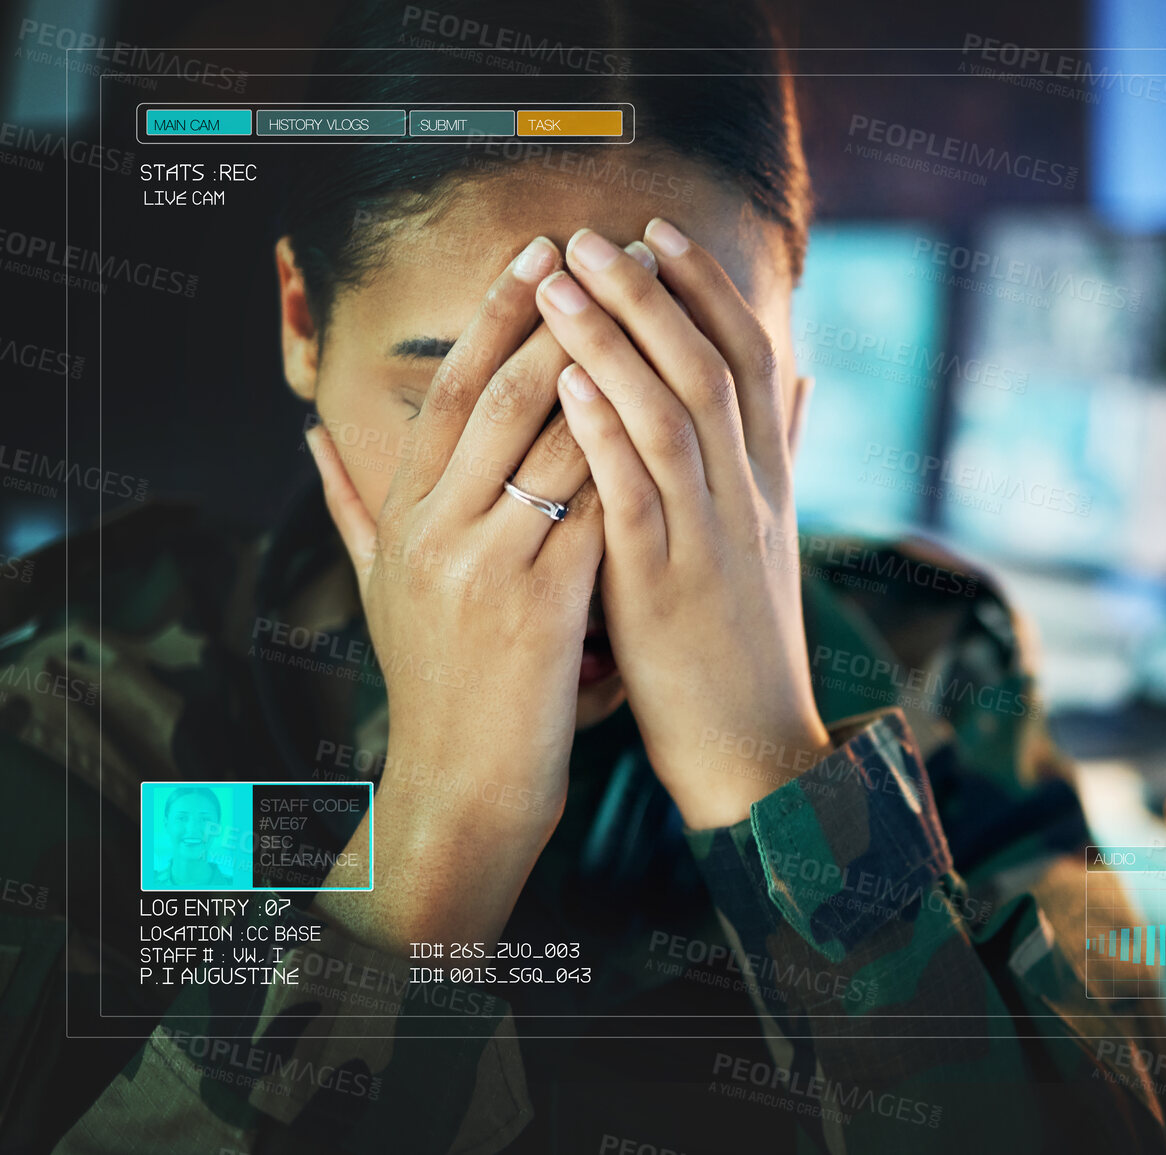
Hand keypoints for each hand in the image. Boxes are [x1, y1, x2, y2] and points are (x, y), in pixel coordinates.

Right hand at [305, 237, 603, 949]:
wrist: (462, 784)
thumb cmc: (435, 683)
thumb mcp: (378, 588)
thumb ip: (352, 506)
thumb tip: (312, 435)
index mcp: (404, 515)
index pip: (449, 389)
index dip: (492, 313)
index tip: (534, 252)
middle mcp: (434, 528)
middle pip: (495, 392)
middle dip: (551, 311)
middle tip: (595, 247)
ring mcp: (482, 563)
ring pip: (546, 435)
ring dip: (599, 360)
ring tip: (641, 303)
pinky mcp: (536, 604)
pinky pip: (589, 504)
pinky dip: (624, 449)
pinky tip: (662, 404)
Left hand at [534, 219, 828, 828]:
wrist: (758, 749)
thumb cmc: (750, 641)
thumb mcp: (775, 536)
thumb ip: (787, 449)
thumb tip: (805, 375)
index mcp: (770, 480)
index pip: (750, 357)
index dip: (705, 289)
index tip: (656, 232)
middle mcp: (750, 496)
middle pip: (711, 366)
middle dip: (652, 292)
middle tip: (594, 233)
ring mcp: (712, 538)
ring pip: (674, 415)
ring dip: (616, 340)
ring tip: (561, 280)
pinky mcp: (667, 587)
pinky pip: (639, 495)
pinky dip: (605, 432)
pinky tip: (567, 383)